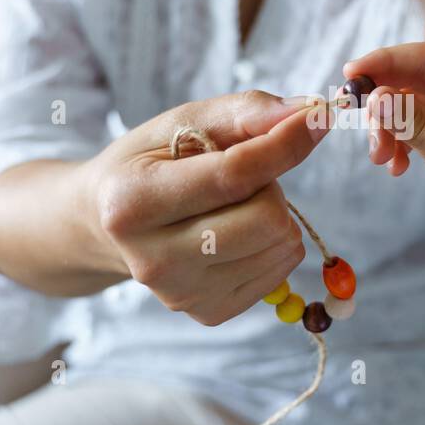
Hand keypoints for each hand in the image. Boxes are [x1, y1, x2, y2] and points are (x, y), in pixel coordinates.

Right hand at [76, 91, 330, 324]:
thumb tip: (309, 112)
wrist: (107, 223)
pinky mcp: (209, 312)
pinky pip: (281, 271)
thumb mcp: (181, 122)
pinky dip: (272, 244)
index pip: (234, 175)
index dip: (285, 144)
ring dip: (274, 214)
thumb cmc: (149, 163)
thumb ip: (245, 111)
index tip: (317, 119)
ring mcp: (181, 294)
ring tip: (232, 205)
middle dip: (271, 186)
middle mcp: (153, 260)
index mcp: (133, 203)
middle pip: (267, 219)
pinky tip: (235, 232)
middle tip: (242, 178)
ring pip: (281, 245)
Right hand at [345, 30, 424, 256]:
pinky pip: (407, 125)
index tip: (353, 73)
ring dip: (384, 127)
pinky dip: (395, 142)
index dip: (387, 59)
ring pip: (404, 102)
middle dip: (382, 101)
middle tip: (361, 122)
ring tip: (380, 158)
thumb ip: (413, 123)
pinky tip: (396, 167)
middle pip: (409, 76)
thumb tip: (378, 98)